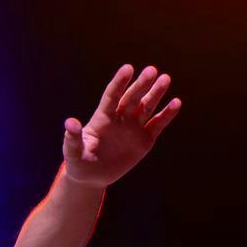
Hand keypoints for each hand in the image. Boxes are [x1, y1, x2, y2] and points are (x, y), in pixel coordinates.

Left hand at [62, 64, 180, 188]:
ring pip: (146, 107)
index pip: (112, 95)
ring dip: (156, 93)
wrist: (92, 177)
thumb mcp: (73, 152)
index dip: (119, 83)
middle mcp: (120, 119)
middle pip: (132, 98)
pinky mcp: (144, 140)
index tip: (128, 68)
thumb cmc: (79, 162)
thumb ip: (72, 137)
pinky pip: (157, 125)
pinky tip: (176, 103)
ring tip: (165, 79)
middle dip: (141, 84)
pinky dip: (166, 115)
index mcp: (102, 118)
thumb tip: (70, 122)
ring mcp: (133, 128)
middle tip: (152, 70)